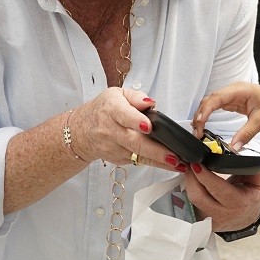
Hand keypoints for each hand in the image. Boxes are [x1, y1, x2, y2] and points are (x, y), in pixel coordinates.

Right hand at [69, 87, 184, 171]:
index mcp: (112, 109)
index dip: (136, 121)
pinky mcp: (118, 159)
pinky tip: (169, 165)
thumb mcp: (116, 94)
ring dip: (159, 161)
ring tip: (178, 164)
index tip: (149, 127)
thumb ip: (136, 97)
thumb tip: (150, 103)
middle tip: (173, 155)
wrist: (81, 131)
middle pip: (133, 141)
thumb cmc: (103, 110)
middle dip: (155, 150)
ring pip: (137, 155)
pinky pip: (138, 161)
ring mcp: (114, 147)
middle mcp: (111, 130)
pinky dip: (154, 164)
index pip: (124, 115)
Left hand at [184, 165, 259, 231]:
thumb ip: (256, 168)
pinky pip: (190, 205)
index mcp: (238, 203)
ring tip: (189, 169)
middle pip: (198, 196)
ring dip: (188, 183)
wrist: (246, 217)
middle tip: (190, 162)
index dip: (205, 176)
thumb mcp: (258, 182)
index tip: (197, 164)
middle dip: (191, 177)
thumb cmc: (250, 197)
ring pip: (192, 201)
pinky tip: (190, 181)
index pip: (218, 189)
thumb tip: (244, 154)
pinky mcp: (202, 221)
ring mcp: (211, 220)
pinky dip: (189, 191)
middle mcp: (223, 214)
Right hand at [192, 81, 259, 151]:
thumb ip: (246, 134)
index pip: (217, 98)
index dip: (205, 110)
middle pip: (210, 100)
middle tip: (197, 133)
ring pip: (211, 103)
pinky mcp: (233, 101)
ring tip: (198, 131)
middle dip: (200, 115)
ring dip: (203, 116)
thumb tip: (233, 148)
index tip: (199, 124)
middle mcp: (234, 90)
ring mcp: (233, 95)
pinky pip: (217, 107)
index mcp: (240, 90)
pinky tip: (205, 126)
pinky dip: (209, 115)